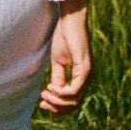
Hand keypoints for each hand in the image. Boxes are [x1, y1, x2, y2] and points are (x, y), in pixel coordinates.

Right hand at [39, 0, 91, 117]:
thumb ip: (58, 78)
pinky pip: (74, 90)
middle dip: (57, 108)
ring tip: (44, 94)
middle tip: (42, 104)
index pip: (73, 101)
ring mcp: (88, 75)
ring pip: (74, 100)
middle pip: (74, 105)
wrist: (70, 21)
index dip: (58, 107)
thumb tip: (54, 94)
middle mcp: (87, 78)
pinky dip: (61, 93)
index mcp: (81, 77)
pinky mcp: (85, 69)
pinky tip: (51, 87)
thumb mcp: (58, 62)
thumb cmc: (64, 38)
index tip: (43, 104)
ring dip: (57, 101)